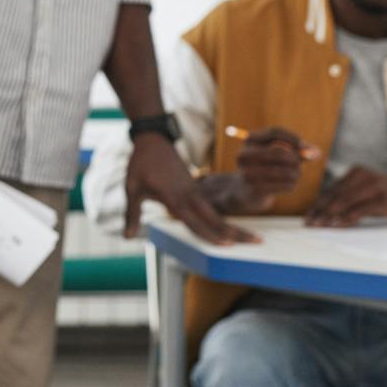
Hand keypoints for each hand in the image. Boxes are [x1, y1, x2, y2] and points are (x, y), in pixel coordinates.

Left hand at [125, 133, 256, 243]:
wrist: (153, 140)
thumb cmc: (140, 165)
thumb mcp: (131, 189)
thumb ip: (131, 214)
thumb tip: (127, 238)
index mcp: (174, 198)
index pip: (196, 222)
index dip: (212, 236)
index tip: (229, 246)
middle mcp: (189, 196)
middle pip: (216, 219)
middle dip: (236, 232)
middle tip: (258, 241)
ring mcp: (194, 191)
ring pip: (217, 213)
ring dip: (234, 226)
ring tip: (253, 236)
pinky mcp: (195, 187)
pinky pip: (212, 206)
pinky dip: (223, 218)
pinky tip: (233, 227)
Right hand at [229, 126, 314, 210]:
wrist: (245, 191)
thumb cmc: (265, 167)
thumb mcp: (276, 154)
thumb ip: (296, 150)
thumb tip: (316, 152)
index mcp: (248, 141)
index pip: (274, 132)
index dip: (293, 138)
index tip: (304, 146)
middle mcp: (244, 155)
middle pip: (279, 151)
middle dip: (295, 158)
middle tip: (299, 164)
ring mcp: (248, 173)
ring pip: (285, 171)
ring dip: (296, 173)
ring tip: (296, 175)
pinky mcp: (256, 189)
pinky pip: (285, 185)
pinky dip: (292, 184)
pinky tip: (288, 185)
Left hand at [305, 165, 386, 226]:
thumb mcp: (366, 193)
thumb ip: (348, 199)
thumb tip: (324, 215)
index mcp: (355, 172)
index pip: (332, 190)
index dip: (318, 205)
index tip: (308, 218)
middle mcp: (362, 175)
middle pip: (336, 195)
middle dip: (321, 211)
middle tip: (310, 224)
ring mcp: (373, 185)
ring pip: (345, 201)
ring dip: (330, 215)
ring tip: (320, 226)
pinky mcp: (383, 197)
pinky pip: (360, 208)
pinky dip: (347, 217)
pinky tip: (338, 224)